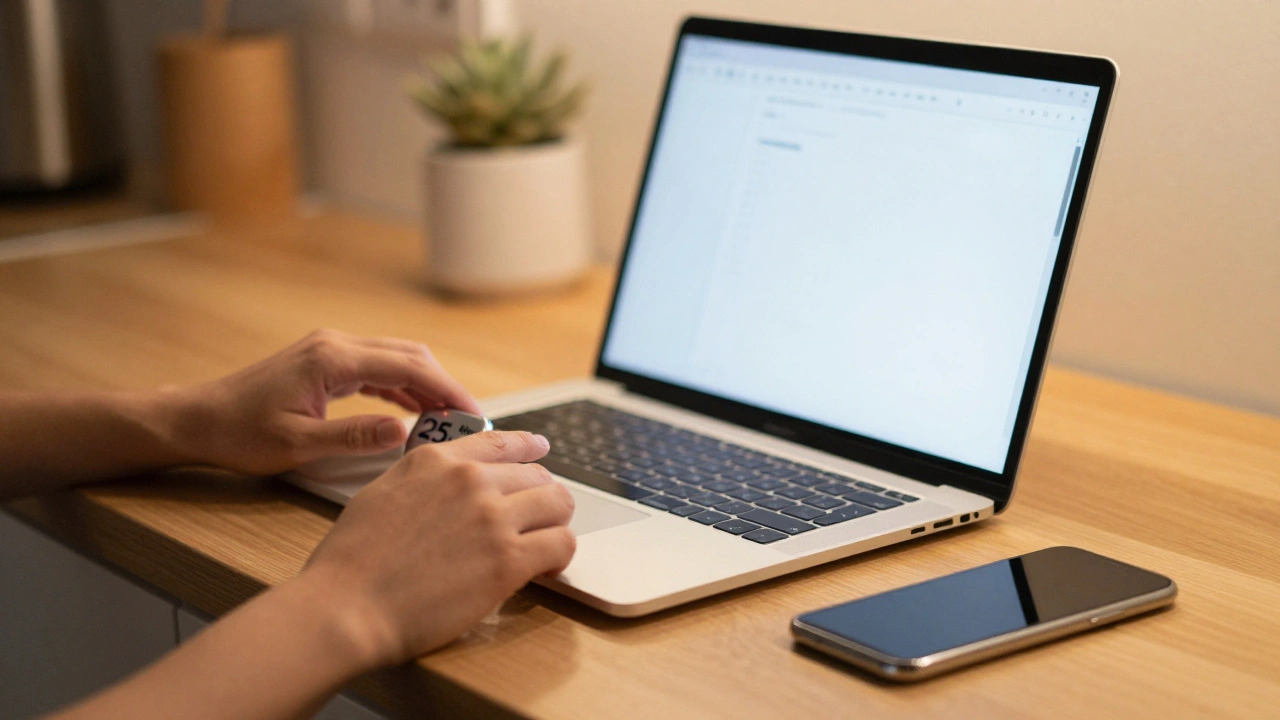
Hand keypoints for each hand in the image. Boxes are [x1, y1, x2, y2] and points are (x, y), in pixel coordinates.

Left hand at [174, 329, 480, 474]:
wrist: (198, 419)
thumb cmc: (240, 435)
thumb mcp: (298, 444)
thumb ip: (354, 437)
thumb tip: (405, 434)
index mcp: (332, 360)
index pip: (408, 367)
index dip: (447, 390)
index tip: (473, 414)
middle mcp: (335, 345)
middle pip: (409, 356)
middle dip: (444, 386)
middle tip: (470, 420)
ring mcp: (330, 349)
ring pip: (396, 358)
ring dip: (426, 385)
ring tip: (449, 419)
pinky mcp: (325, 361)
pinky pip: (377, 367)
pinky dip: (402, 386)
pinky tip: (415, 412)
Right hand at [300, 430, 575, 666]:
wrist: (347, 605)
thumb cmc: (351, 561)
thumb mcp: (381, 493)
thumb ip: (421, 480)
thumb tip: (444, 486)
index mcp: (436, 460)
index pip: (500, 442)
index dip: (527, 448)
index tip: (540, 451)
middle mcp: (470, 479)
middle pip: (535, 474)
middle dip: (539, 496)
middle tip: (536, 519)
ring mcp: (492, 517)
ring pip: (557, 502)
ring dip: (555, 522)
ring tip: (544, 543)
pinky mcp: (508, 559)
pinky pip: (561, 543)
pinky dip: (559, 555)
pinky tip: (546, 569)